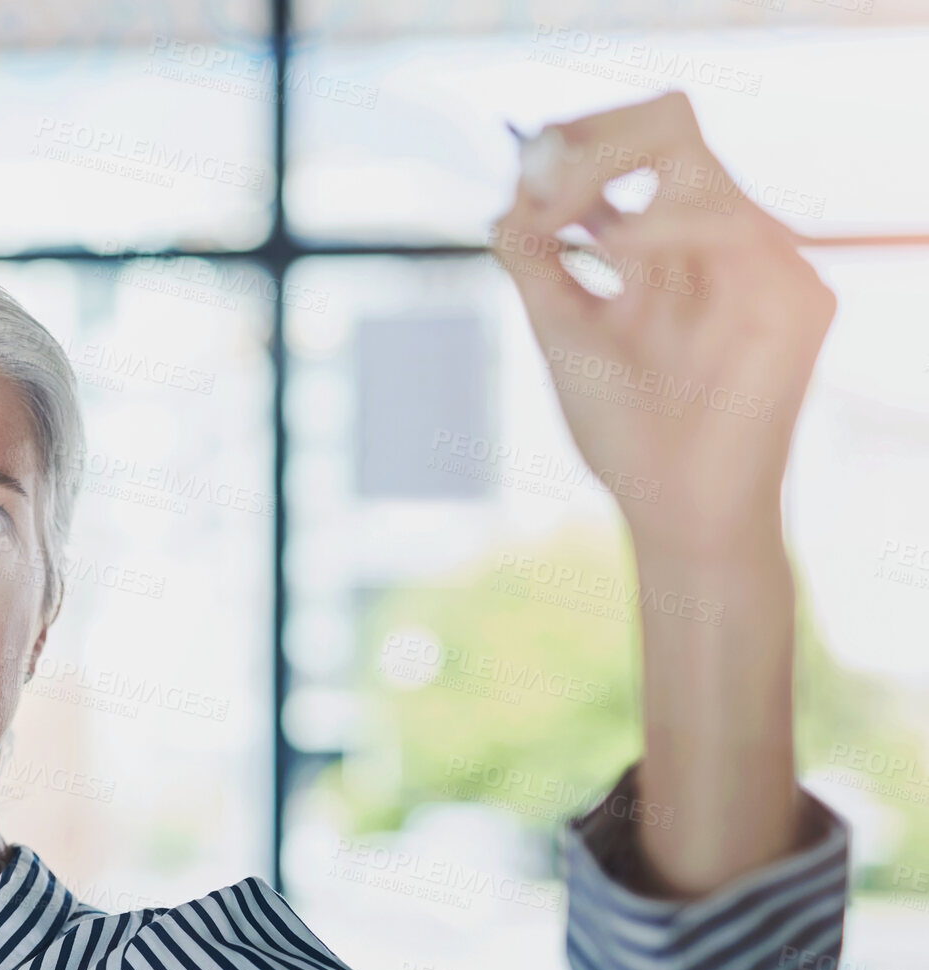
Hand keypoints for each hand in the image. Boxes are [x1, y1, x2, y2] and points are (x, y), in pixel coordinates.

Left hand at [490, 91, 834, 558]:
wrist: (674, 512)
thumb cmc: (625, 434)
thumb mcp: (563, 335)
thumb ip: (537, 265)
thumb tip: (506, 202)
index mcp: (663, 246)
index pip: (632, 145)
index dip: (574, 145)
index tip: (523, 184)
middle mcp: (712, 242)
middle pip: (666, 125)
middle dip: (590, 140)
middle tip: (537, 181)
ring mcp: (758, 263)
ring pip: (694, 159)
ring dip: (612, 171)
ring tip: (559, 215)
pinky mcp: (796, 297)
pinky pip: (735, 223)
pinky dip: (669, 223)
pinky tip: (621, 247)